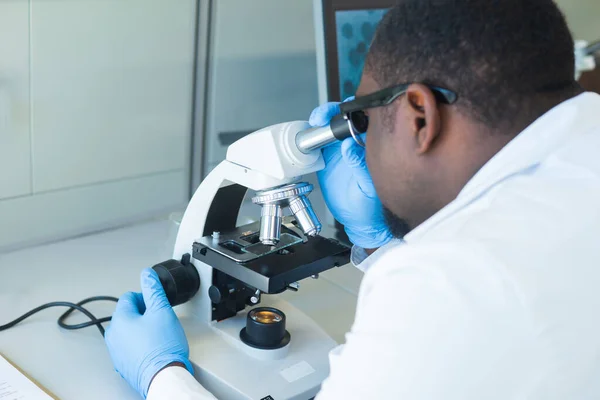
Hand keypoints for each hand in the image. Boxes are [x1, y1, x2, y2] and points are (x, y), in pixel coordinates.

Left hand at [105, 268, 192, 397]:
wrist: (164, 377)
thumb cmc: (163, 348)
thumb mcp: (162, 311)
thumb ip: (154, 289)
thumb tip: (148, 274)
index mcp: (120, 319)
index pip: (130, 297)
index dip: (146, 297)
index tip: (157, 306)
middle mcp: (113, 335)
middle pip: (128, 313)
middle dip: (144, 314)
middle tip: (160, 321)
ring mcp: (116, 351)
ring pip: (129, 330)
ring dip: (142, 329)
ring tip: (158, 336)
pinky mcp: (123, 364)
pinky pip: (130, 346)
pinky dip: (140, 345)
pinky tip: (154, 348)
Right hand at [310, 102, 391, 248]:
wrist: (357, 220)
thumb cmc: (370, 205)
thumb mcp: (367, 187)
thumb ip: (360, 166)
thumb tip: (351, 146)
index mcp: (372, 146)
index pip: (365, 118)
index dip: (355, 110)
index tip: (345, 112)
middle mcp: (357, 143)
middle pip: (345, 116)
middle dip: (332, 111)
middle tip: (323, 117)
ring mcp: (341, 148)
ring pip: (330, 124)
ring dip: (322, 119)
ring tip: (316, 122)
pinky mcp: (326, 155)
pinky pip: (318, 139)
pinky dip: (312, 134)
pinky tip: (309, 136)